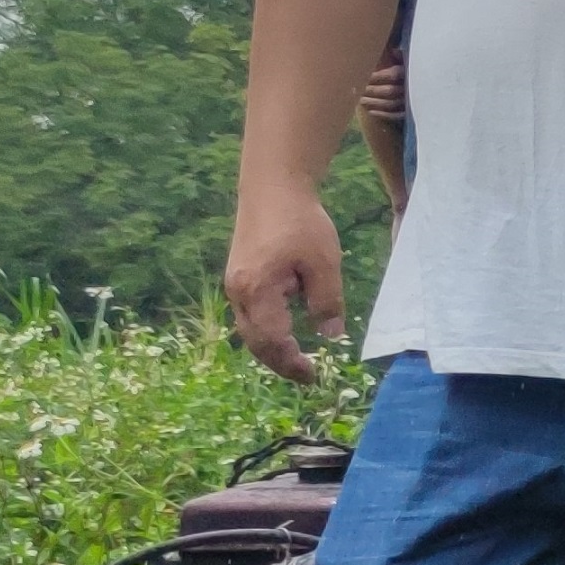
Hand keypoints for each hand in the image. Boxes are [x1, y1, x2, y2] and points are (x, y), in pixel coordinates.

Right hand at [222, 181, 350, 380]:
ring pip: (249, 330)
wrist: (273, 188)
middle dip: (280, 363)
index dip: (292, 363)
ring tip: (297, 361)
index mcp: (257, 291)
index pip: (272, 342)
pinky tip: (285, 335)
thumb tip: (330, 337)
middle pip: (255, 342)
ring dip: (271, 349)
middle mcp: (238, 292)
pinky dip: (265, 332)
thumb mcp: (324, 264)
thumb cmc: (300, 223)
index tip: (314, 376)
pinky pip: (249, 315)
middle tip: (307, 376)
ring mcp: (235, 284)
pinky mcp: (239, 277)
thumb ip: (327, 303)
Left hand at [353, 55, 410, 130]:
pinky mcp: (410, 112)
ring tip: (360, 100)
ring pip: (391, 104)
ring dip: (374, 103)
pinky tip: (371, 112)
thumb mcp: (409, 60)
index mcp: (411, 74)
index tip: (365, 76)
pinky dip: (383, 114)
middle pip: (389, 91)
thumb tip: (392, 51)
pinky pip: (396, 115)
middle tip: (359, 89)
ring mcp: (412, 102)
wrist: (430, 84)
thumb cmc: (413, 69)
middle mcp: (413, 88)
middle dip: (373, 90)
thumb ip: (400, 55)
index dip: (377, 76)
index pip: (393, 74)